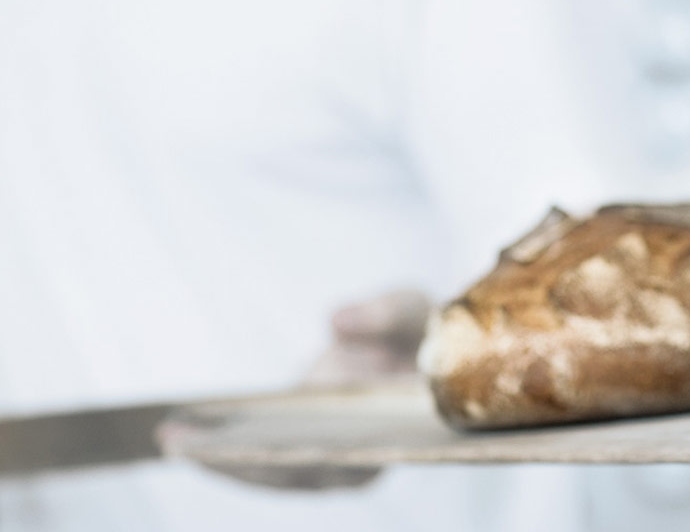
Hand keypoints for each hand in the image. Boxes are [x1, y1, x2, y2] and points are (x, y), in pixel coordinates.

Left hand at [163, 289, 433, 490]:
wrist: (424, 347)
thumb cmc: (421, 330)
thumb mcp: (413, 308)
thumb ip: (384, 312)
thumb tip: (336, 322)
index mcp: (394, 438)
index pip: (339, 459)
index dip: (291, 457)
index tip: (249, 449)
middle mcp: (359, 463)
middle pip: (292, 474)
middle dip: (237, 462)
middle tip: (182, 444)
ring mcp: (330, 464)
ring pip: (271, 474)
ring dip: (221, 460)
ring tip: (171, 437)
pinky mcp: (305, 452)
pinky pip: (262, 461)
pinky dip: (226, 451)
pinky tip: (185, 433)